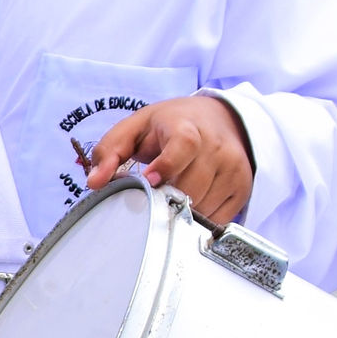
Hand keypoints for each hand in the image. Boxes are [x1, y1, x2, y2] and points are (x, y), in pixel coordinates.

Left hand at [81, 93, 255, 230]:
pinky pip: (218, 218)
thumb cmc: (171, 125)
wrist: (221, 118)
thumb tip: (94, 182)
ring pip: (204, 206)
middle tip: (151, 199)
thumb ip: (110, 151)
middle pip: (192, 186)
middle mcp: (216, 146)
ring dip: (181, 211)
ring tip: (170, 197)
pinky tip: (188, 205)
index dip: (167, 165)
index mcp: (187, 127)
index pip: (184, 145)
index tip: (150, 180)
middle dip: (166, 198)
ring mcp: (233, 168)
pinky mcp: (242, 187)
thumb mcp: (136, 127)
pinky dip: (199, 219)